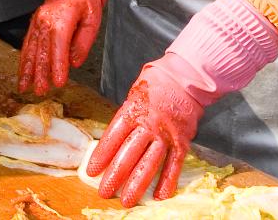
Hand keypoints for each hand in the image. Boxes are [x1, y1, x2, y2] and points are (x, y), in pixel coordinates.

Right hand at [18, 0, 103, 94]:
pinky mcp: (33, 24)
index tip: (58, 82)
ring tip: (24, 87)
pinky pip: (27, 44)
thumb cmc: (85, 1)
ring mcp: (37, 21)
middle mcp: (45, 19)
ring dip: (27, 69)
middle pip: (41, 49)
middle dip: (39, 73)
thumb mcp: (92, 19)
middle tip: (40, 91)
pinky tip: (22, 73)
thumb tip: (74, 62)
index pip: (58, 44)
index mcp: (62, 17)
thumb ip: (83, 42)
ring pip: (30, 48)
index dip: (57, 64)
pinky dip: (24, 60)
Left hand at [86, 64, 203, 205]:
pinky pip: (174, 164)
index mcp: (132, 111)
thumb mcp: (132, 93)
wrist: (186, 77)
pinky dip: (167, 181)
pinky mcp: (181, 141)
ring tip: (127, 200)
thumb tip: (113, 138)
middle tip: (104, 191)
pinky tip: (160, 196)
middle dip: (115, 176)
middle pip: (128, 154)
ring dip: (137, 184)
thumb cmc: (155, 83)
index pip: (112, 137)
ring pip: (149, 163)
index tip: (92, 171)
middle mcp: (148, 125)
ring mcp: (165, 135)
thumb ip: (125, 116)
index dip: (101, 156)